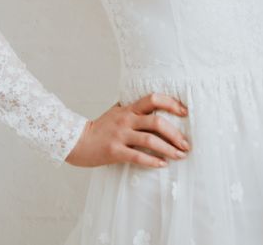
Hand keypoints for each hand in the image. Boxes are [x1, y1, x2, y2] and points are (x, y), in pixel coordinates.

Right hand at [65, 92, 190, 168]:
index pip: (154, 99)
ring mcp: (120, 135)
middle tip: (186, 144)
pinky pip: (138, 156)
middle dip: (175, 133)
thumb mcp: (117, 111)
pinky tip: (162, 164)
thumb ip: (133, 107)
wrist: (76, 141)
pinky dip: (152, 161)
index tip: (185, 112)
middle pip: (156, 122)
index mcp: (129, 108)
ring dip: (168, 149)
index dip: (171, 104)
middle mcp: (126, 119)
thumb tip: (153, 103)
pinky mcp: (115, 152)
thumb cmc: (100, 126)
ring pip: (150, 140)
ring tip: (180, 155)